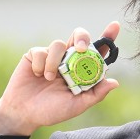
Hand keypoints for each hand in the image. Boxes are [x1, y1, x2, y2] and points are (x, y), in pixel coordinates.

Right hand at [0, 21, 120, 135]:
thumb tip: (115, 82)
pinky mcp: (36, 54)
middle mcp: (69, 60)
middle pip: (80, 37)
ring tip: (49, 79)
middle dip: (83, 37)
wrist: (24, 113)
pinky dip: (41, 64)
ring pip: (59, 44)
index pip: (97, 51)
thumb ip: (95, 94)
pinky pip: (42, 50)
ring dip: (55, 62)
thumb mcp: (77, 105)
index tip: (115, 26)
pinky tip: (37, 75)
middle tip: (82, 48)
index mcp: (82, 70)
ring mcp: (52, 56)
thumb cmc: (52, 110)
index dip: (107, 37)